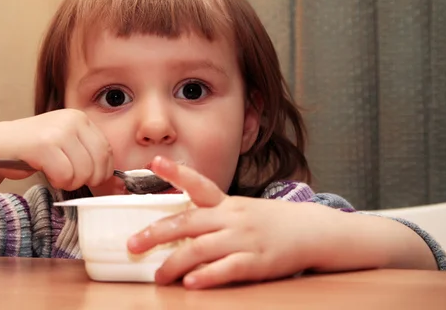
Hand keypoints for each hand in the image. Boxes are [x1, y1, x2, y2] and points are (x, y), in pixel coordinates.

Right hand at [0, 109, 113, 190]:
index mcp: (82, 119)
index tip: (90, 178)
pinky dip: (58, 181)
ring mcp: (58, 131)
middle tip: (70, 178)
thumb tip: (116, 180)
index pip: (108, 152)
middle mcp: (72, 120)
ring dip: (70, 181)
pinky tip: (47, 172)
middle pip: (99, 163)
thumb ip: (90, 153)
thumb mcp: (68, 144)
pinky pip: (65, 175)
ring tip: (56, 173)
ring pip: (83, 171)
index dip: (102, 172)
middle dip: (87, 179)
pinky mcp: (43, 145)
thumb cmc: (37, 150)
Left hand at [127, 156, 332, 288]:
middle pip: (188, 221)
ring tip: (158, 275)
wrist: (312, 231)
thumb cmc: (270, 222)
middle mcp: (232, 217)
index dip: (176, 173)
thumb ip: (212, 215)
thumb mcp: (241, 210)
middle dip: (157, 233)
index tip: (155, 162)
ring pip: (201, 248)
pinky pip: (228, 268)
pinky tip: (191, 283)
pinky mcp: (257, 261)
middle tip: (133, 244)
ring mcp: (244, 238)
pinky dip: (207, 275)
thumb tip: (176, 226)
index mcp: (227, 203)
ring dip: (175, 262)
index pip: (199, 183)